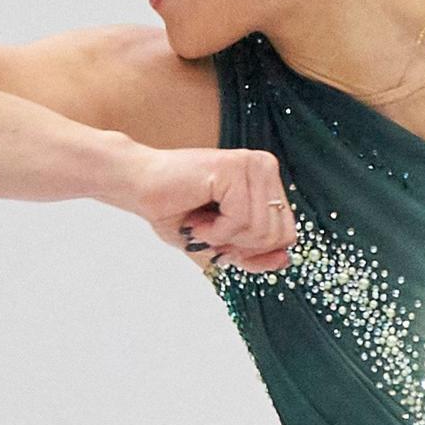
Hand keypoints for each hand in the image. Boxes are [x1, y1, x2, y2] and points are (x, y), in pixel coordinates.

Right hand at [112, 144, 293, 270]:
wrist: (138, 187)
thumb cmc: (176, 212)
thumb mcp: (222, 244)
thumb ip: (254, 254)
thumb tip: (285, 260)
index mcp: (267, 181)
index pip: (287, 234)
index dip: (253, 251)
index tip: (223, 240)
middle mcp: (265, 167)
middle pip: (278, 236)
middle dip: (239, 245)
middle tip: (210, 230)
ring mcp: (252, 164)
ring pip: (260, 230)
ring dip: (223, 238)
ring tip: (201, 222)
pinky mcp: (234, 168)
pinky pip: (240, 220)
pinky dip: (215, 231)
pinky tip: (197, 218)